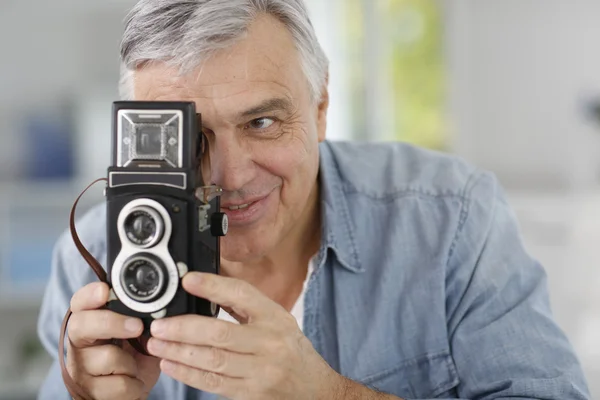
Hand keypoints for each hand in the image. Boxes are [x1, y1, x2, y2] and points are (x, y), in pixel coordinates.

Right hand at [67, 282, 160, 398]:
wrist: (131, 391)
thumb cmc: (134, 355)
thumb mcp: (139, 332)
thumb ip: (142, 317)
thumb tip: (162, 305)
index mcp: (91, 321)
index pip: (80, 302)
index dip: (89, 295)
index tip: (104, 291)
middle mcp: (80, 342)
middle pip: (82, 325)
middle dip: (112, 323)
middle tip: (136, 327)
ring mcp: (82, 368)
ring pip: (107, 357)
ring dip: (131, 362)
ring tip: (134, 365)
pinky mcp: (91, 391)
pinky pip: (120, 384)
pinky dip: (134, 384)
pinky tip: (134, 381)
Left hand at [146, 272, 345, 399]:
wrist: (313, 388)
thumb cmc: (290, 349)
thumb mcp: (277, 319)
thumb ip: (245, 306)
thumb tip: (205, 287)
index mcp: (275, 317)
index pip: (242, 295)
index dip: (213, 287)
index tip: (188, 281)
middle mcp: (270, 342)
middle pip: (220, 333)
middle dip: (183, 328)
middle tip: (159, 324)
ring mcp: (260, 371)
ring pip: (213, 360)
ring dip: (179, 352)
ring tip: (156, 343)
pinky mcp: (250, 393)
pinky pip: (213, 383)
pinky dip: (188, 374)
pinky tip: (170, 364)